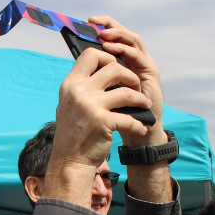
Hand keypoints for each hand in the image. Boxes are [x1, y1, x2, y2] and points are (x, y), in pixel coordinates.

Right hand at [46, 46, 151, 207]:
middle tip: (135, 86)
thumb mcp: (69, 103)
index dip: (107, 56)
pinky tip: (141, 128)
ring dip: (140, 98)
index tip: (116, 66)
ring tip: (145, 105)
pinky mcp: (103, 122)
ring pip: (126, 91)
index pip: (91, 54)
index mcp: (70, 84)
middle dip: (129, 75)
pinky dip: (138, 124)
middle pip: (113, 68)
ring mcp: (91, 106)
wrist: (70, 160)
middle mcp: (79, 92)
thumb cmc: (72, 132)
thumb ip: (81, 86)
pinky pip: (129, 117)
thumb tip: (98, 68)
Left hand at [89, 16, 165, 147]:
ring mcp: (144, 66)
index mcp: (123, 62)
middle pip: (124, 34)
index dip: (103, 26)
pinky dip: (126, 51)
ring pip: (134, 41)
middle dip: (109, 25)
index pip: (114, 37)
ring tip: (103, 34)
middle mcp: (135, 61)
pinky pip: (139, 57)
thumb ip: (95, 77)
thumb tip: (77, 62)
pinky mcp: (152, 75)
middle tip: (94, 21)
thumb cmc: (118, 114)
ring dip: (118, 35)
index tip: (87, 22)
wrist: (138, 134)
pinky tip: (114, 49)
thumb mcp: (102, 92)